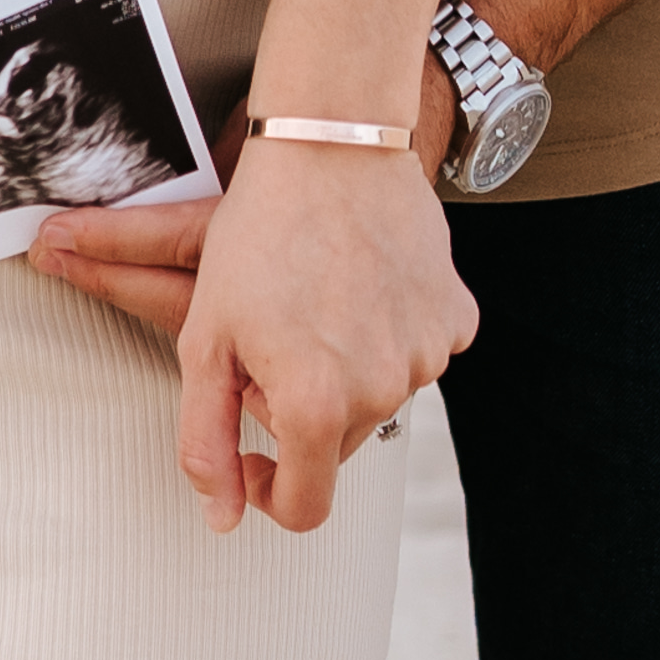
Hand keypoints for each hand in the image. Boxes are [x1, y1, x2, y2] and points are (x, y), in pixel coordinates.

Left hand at [41, 135, 475, 536]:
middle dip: (301, 412)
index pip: (305, 506)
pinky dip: (390, 334)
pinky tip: (363, 284)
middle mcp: (381, 392)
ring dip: (346, 371)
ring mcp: (426, 355)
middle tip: (272, 340)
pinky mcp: (455, 318)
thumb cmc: (257, 233)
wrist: (330, 144)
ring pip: (378, 397)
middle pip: (337, 446)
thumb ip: (205, 440)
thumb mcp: (203, 339)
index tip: (251, 455)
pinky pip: (418, 352)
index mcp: (315, 407)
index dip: (269, 492)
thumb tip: (223, 515)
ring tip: (315, 302)